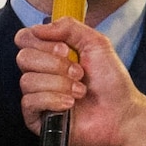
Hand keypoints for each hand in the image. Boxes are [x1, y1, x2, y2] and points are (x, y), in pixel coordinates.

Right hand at [15, 18, 145, 145]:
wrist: (121, 113)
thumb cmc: (111, 81)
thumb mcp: (96, 43)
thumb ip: (69, 27)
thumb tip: (38, 28)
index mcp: (50, 53)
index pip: (25, 39)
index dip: (42, 42)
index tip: (65, 49)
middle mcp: (41, 73)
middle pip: (24, 57)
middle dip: (55, 64)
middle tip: (79, 72)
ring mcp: (37, 95)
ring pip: (28, 81)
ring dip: (59, 84)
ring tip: (80, 91)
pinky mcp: (37, 118)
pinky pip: (29, 102)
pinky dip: (52, 100)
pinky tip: (70, 104)